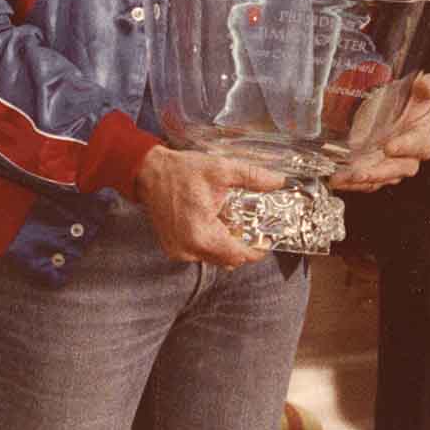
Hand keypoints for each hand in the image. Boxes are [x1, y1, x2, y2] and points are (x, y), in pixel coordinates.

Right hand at [134, 145, 282, 266]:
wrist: (150, 172)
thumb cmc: (183, 171)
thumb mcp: (223, 169)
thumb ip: (254, 177)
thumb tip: (280, 181)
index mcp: (201, 235)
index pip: (238, 255)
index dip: (256, 250)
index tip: (267, 240)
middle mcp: (188, 249)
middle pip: (228, 259)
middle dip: (243, 246)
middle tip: (255, 229)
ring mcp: (178, 251)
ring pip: (214, 257)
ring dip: (227, 245)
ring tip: (235, 222)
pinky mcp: (173, 247)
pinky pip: (200, 252)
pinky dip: (212, 242)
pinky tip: (216, 223)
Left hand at [330, 71, 429, 191]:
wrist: (389, 108)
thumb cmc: (405, 102)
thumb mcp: (415, 91)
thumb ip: (425, 87)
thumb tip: (427, 83)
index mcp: (423, 136)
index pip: (419, 145)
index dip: (405, 147)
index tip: (389, 146)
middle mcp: (409, 156)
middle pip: (399, 169)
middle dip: (379, 172)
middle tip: (360, 171)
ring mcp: (391, 167)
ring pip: (380, 179)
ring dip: (361, 180)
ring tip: (342, 177)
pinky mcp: (375, 172)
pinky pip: (365, 182)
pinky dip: (351, 183)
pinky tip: (337, 179)